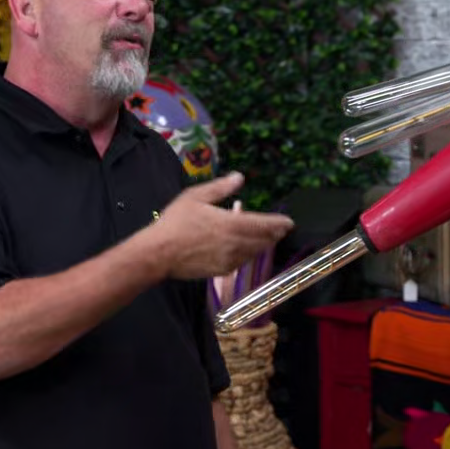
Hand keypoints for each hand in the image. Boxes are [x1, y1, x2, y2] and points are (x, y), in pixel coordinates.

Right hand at [148, 172, 293, 279]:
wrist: (159, 254)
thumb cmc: (175, 222)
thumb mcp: (195, 196)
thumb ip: (221, 188)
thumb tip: (240, 177)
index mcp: (231, 224)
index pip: (263, 224)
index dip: (279, 223)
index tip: (289, 222)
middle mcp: (235, 244)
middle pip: (263, 241)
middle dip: (274, 234)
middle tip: (281, 229)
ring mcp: (230, 260)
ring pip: (254, 252)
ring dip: (263, 244)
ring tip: (267, 237)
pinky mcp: (222, 271)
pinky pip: (242, 261)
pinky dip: (249, 253)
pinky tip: (246, 248)